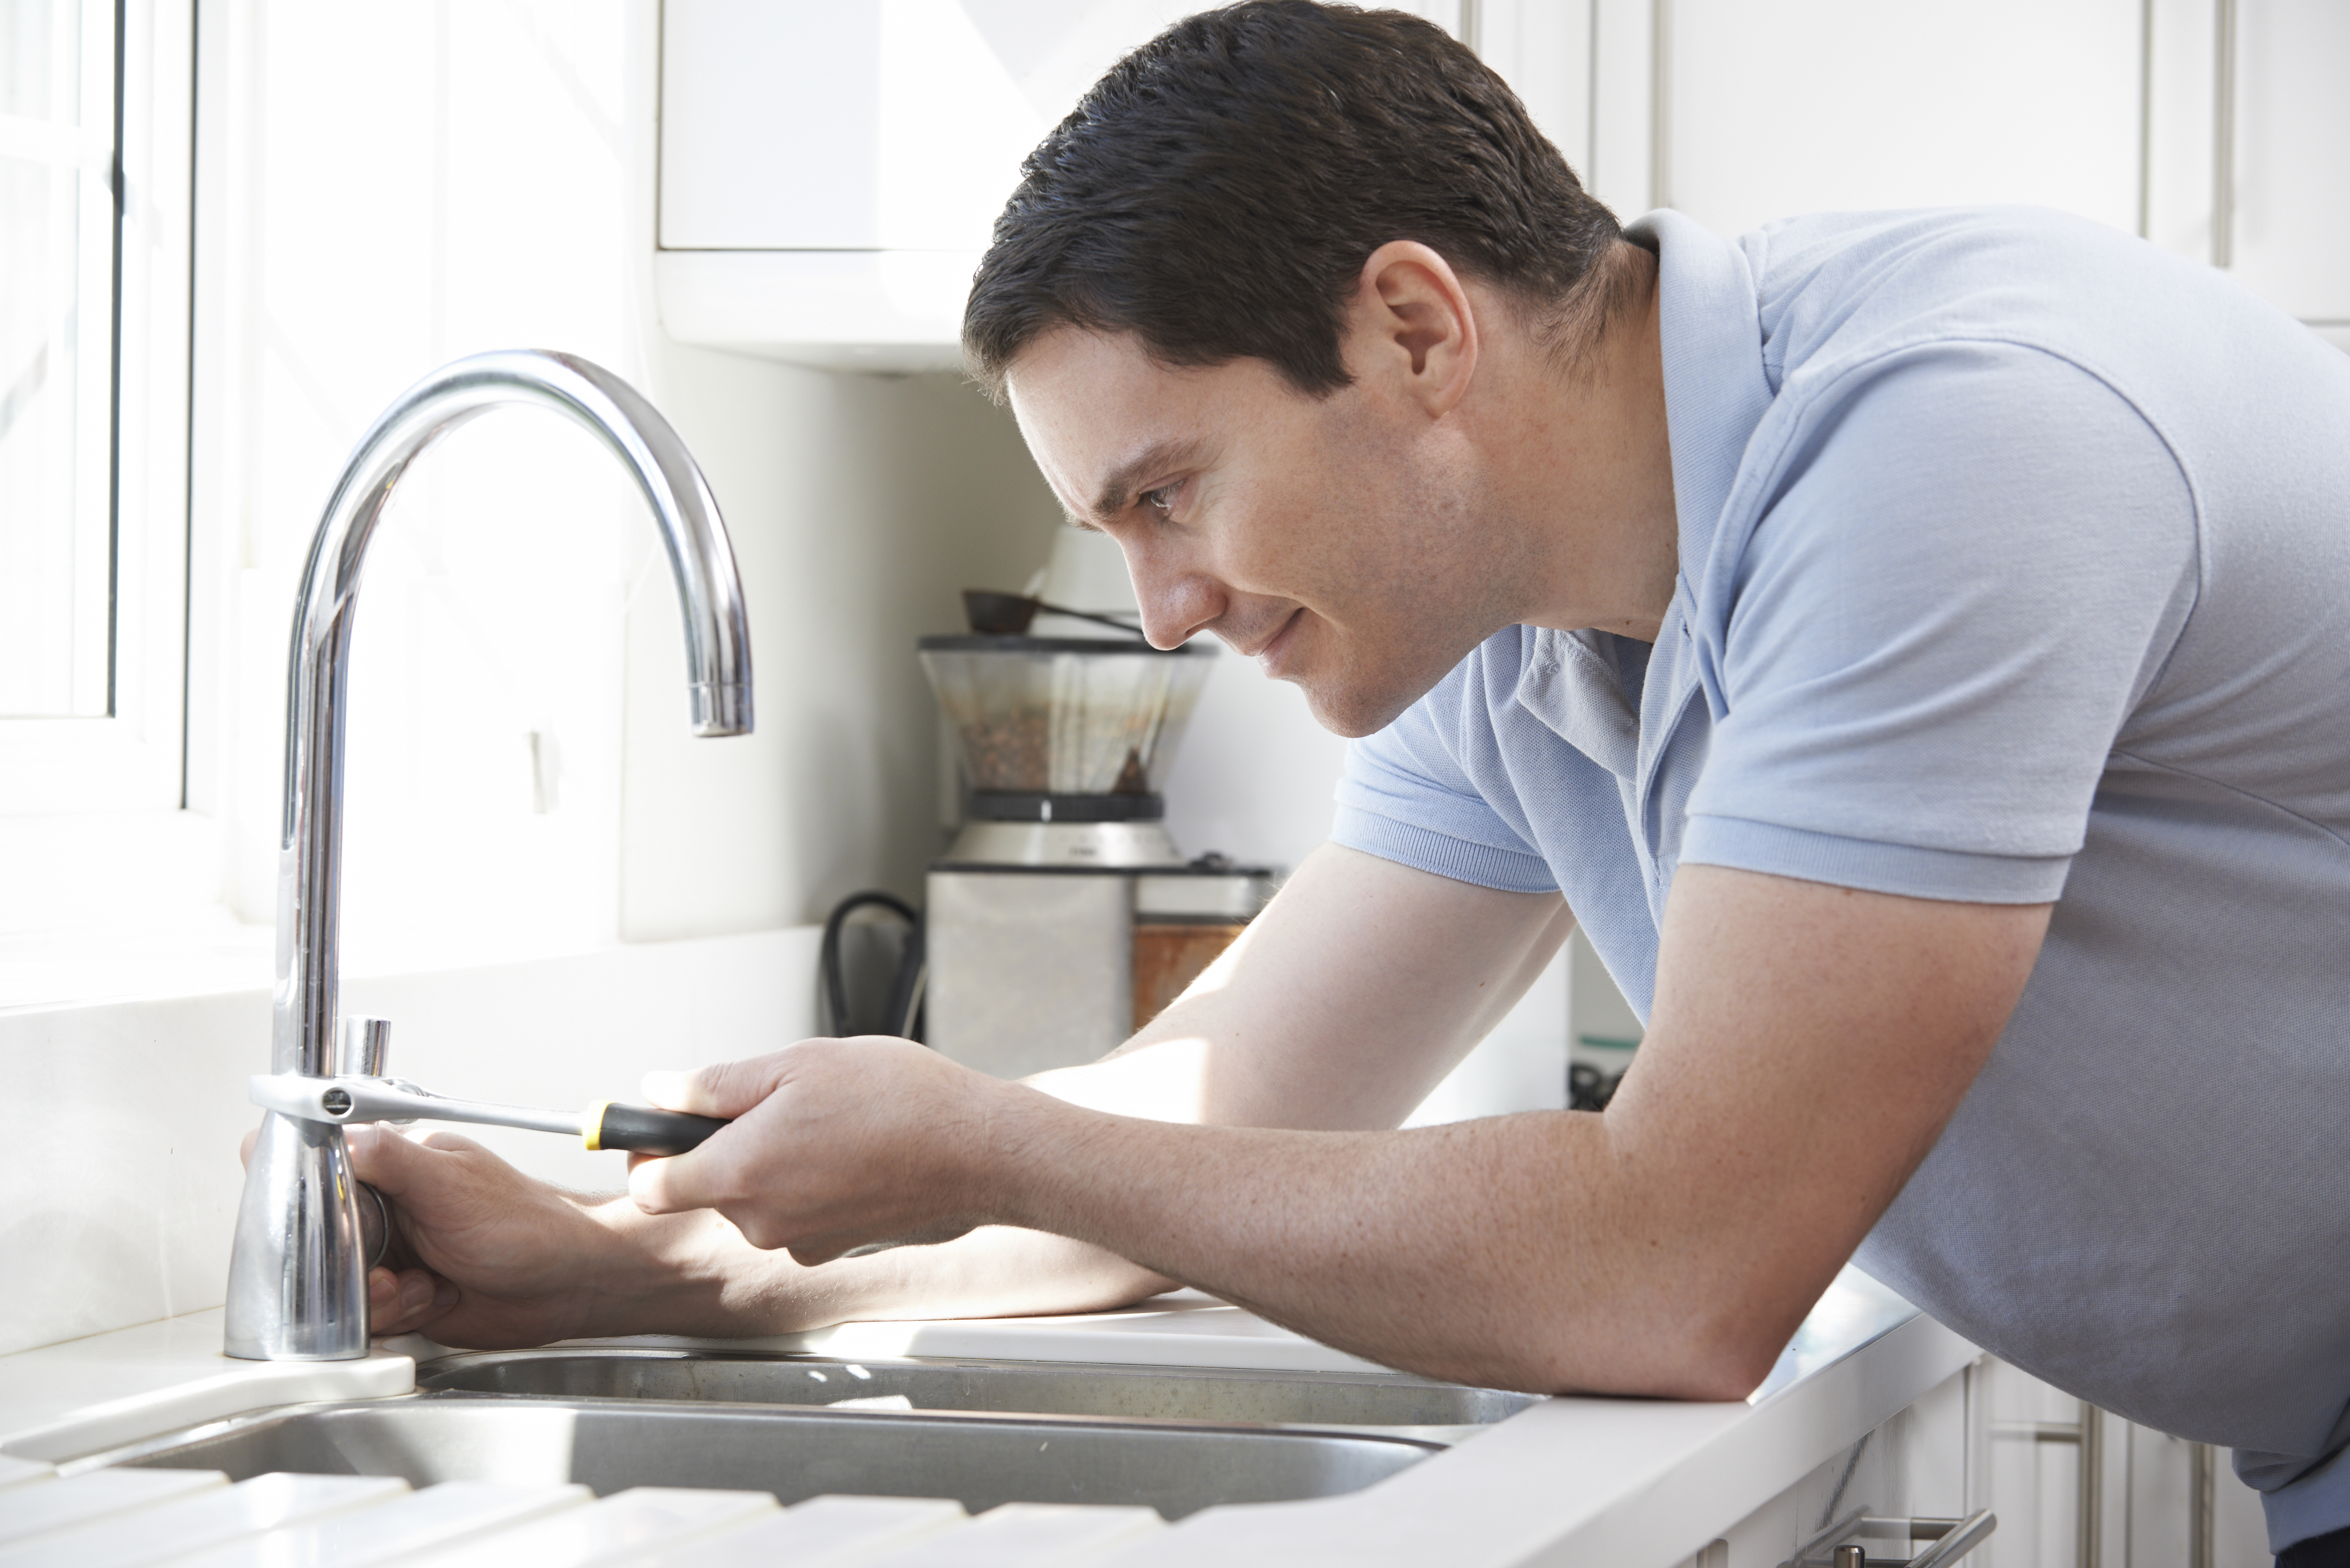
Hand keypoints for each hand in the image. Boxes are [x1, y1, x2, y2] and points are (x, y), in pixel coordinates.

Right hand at [242, 1122, 630, 1346]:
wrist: (565, 1281)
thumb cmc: (525, 1223)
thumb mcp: (449, 1182)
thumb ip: (387, 1156)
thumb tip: (332, 1133)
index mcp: (390, 1164)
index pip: (314, 1166)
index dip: (304, 1195)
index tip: (323, 1220)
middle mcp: (384, 1208)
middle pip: (314, 1237)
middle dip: (344, 1264)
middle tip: (385, 1269)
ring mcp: (391, 1253)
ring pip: (336, 1285)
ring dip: (377, 1296)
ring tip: (423, 1284)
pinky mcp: (399, 1296)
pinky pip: (365, 1317)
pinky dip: (396, 1315)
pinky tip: (433, 1300)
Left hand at [628, 1037, 1008, 1264]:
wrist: (976, 1149)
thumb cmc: (897, 1100)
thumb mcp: (796, 1064)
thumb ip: (716, 1084)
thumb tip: (661, 1092)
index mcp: (739, 1173)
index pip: (650, 1187)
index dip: (645, 1153)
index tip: (659, 1127)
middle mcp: (761, 1221)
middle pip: (707, 1188)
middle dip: (725, 1146)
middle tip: (776, 1101)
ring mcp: (799, 1241)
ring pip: (755, 1199)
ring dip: (772, 1162)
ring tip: (825, 1121)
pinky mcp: (834, 1247)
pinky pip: (796, 1214)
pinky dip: (808, 1184)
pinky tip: (849, 1150)